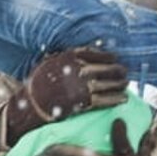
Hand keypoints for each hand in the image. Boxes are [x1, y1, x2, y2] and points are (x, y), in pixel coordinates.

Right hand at [5, 47, 127, 144]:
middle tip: (124, 72)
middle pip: (105, 68)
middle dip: (117, 70)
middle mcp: (78, 70)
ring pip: (107, 84)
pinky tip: (123, 98)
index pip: (95, 53)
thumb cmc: (40, 82)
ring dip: (119, 84)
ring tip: (125, 84)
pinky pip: (104, 100)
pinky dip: (115, 99)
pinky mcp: (82, 102)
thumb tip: (87, 52)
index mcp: (69, 57)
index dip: (108, 56)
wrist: (31, 103)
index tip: (115, 58)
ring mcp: (81, 86)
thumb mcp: (51, 62)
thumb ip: (68, 57)